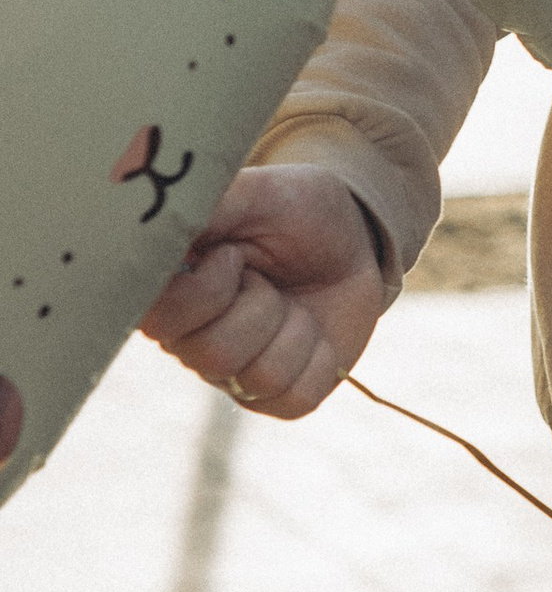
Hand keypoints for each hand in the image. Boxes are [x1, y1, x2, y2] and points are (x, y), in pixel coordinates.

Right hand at [140, 165, 393, 419]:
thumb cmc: (293, 211)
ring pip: (257, 375)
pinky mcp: (278, 397)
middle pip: (211, 354)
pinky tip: (313, 330)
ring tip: (291, 299)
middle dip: (259, 303)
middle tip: (267, 276)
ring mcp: (233, 375)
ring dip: (293, 326)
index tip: (232, 255)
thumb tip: (156, 216)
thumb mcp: (254, 193)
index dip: (206, 289)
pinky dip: (319, 357)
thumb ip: (204, 205)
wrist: (354, 238)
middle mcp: (190, 342)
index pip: (158, 321)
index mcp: (169, 294)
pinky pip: (295, 396)